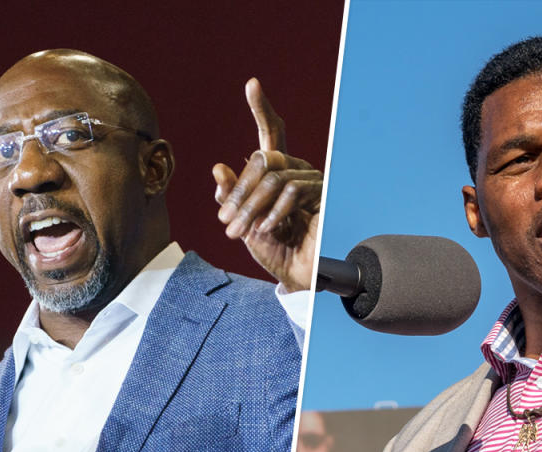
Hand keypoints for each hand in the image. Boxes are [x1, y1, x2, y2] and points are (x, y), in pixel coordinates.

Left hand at [213, 78, 322, 291]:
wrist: (298, 277)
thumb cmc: (276, 250)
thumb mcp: (243, 224)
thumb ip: (232, 197)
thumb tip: (219, 167)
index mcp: (276, 172)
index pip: (271, 134)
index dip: (262, 109)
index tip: (252, 84)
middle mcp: (295, 170)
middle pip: (263, 157)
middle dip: (239, 191)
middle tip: (226, 220)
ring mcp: (311, 180)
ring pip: (272, 177)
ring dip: (250, 207)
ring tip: (240, 231)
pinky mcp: (322, 195)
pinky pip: (291, 190)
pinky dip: (273, 211)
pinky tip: (268, 229)